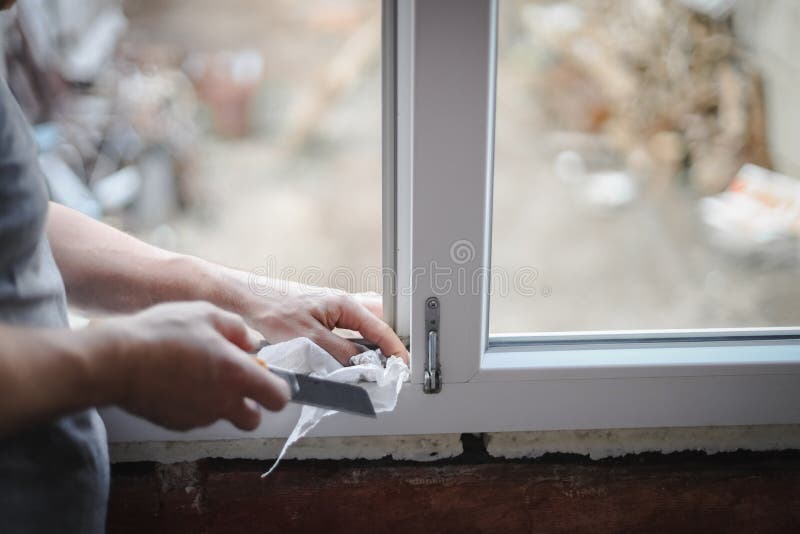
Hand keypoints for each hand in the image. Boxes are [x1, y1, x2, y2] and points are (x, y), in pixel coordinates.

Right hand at [98, 302, 289, 430]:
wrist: (116, 361)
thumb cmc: (163, 334)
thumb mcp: (206, 314)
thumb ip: (237, 329)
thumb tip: (251, 342)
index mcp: (238, 376)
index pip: (278, 398)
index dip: (277, 388)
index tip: (266, 376)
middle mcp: (223, 403)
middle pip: (252, 419)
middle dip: (249, 404)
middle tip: (232, 379)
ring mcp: (199, 417)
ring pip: (220, 416)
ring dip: (217, 399)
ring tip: (193, 369)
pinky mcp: (176, 423)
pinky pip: (195, 415)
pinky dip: (192, 402)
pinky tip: (175, 379)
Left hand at [237, 276, 408, 365]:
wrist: (248, 299)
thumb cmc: (274, 310)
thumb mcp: (311, 339)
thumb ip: (341, 353)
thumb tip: (364, 366)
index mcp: (347, 304)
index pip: (382, 328)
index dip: (395, 350)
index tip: (402, 367)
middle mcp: (344, 303)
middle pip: (380, 321)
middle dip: (389, 342)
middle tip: (392, 364)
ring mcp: (334, 307)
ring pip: (365, 324)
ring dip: (372, 342)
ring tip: (375, 363)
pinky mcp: (323, 314)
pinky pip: (350, 328)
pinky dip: (356, 342)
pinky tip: (351, 356)